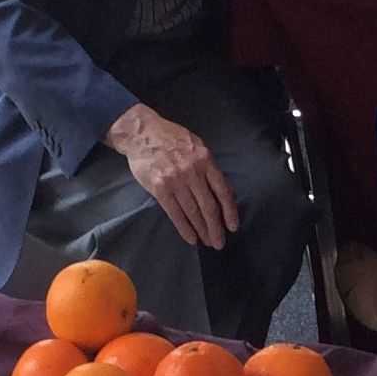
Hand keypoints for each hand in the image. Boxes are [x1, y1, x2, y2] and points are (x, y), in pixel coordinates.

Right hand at [104, 104, 237, 250]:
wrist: (142, 133)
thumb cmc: (172, 138)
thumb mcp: (197, 146)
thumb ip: (210, 168)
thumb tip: (225, 191)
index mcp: (205, 160)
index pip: (223, 191)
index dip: (230, 212)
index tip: (233, 226)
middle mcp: (193, 172)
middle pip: (209, 206)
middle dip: (216, 228)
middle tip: (219, 242)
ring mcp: (176, 181)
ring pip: (193, 212)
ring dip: (202, 230)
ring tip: (207, 242)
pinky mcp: (160, 188)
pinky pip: (175, 213)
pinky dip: (184, 228)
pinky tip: (191, 238)